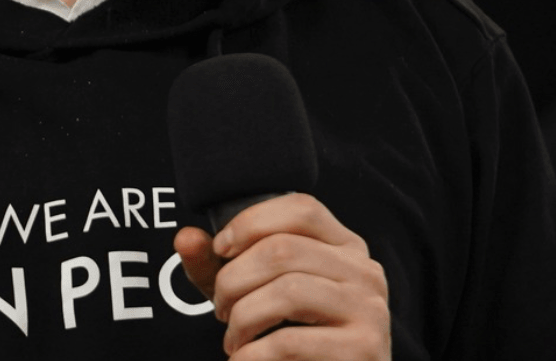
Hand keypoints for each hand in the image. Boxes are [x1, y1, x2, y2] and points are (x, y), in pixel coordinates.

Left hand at [174, 193, 388, 359]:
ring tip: (233, 338)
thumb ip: (215, 264)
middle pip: (284, 249)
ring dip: (243, 317)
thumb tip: (184, 237)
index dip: (252, 221)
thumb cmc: (287, 335)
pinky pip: (291, 342)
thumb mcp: (249, 292)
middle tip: (220, 307)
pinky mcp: (363, 350)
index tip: (220, 249)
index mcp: (345, 247)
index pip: (302, 208)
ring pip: (289, 291)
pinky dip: (252, 354)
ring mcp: (370, 311)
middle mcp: (365, 272)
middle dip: (234, 279)